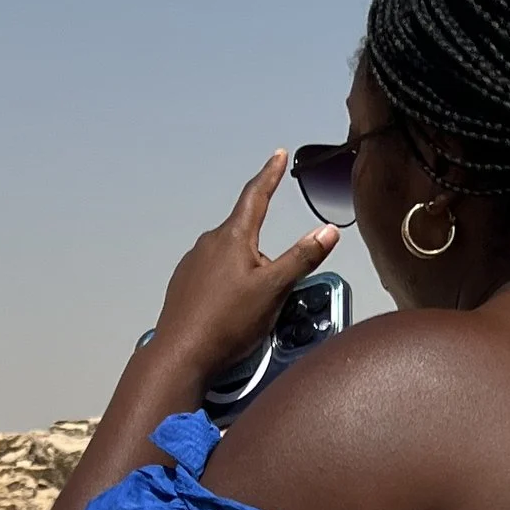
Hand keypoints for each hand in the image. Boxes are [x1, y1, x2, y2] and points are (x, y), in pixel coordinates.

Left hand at [152, 154, 340, 368]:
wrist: (181, 353)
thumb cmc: (228, 322)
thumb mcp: (275, 290)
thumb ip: (302, 258)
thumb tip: (328, 231)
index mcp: (233, 237)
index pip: (256, 196)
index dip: (270, 174)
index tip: (277, 156)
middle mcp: (209, 243)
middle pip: (245, 234)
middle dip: (264, 253)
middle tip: (274, 286)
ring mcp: (193, 263)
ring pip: (229, 256)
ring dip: (246, 272)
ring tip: (251, 306)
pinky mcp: (184, 284)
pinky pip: (213, 275)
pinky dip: (228, 286)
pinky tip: (230, 311)